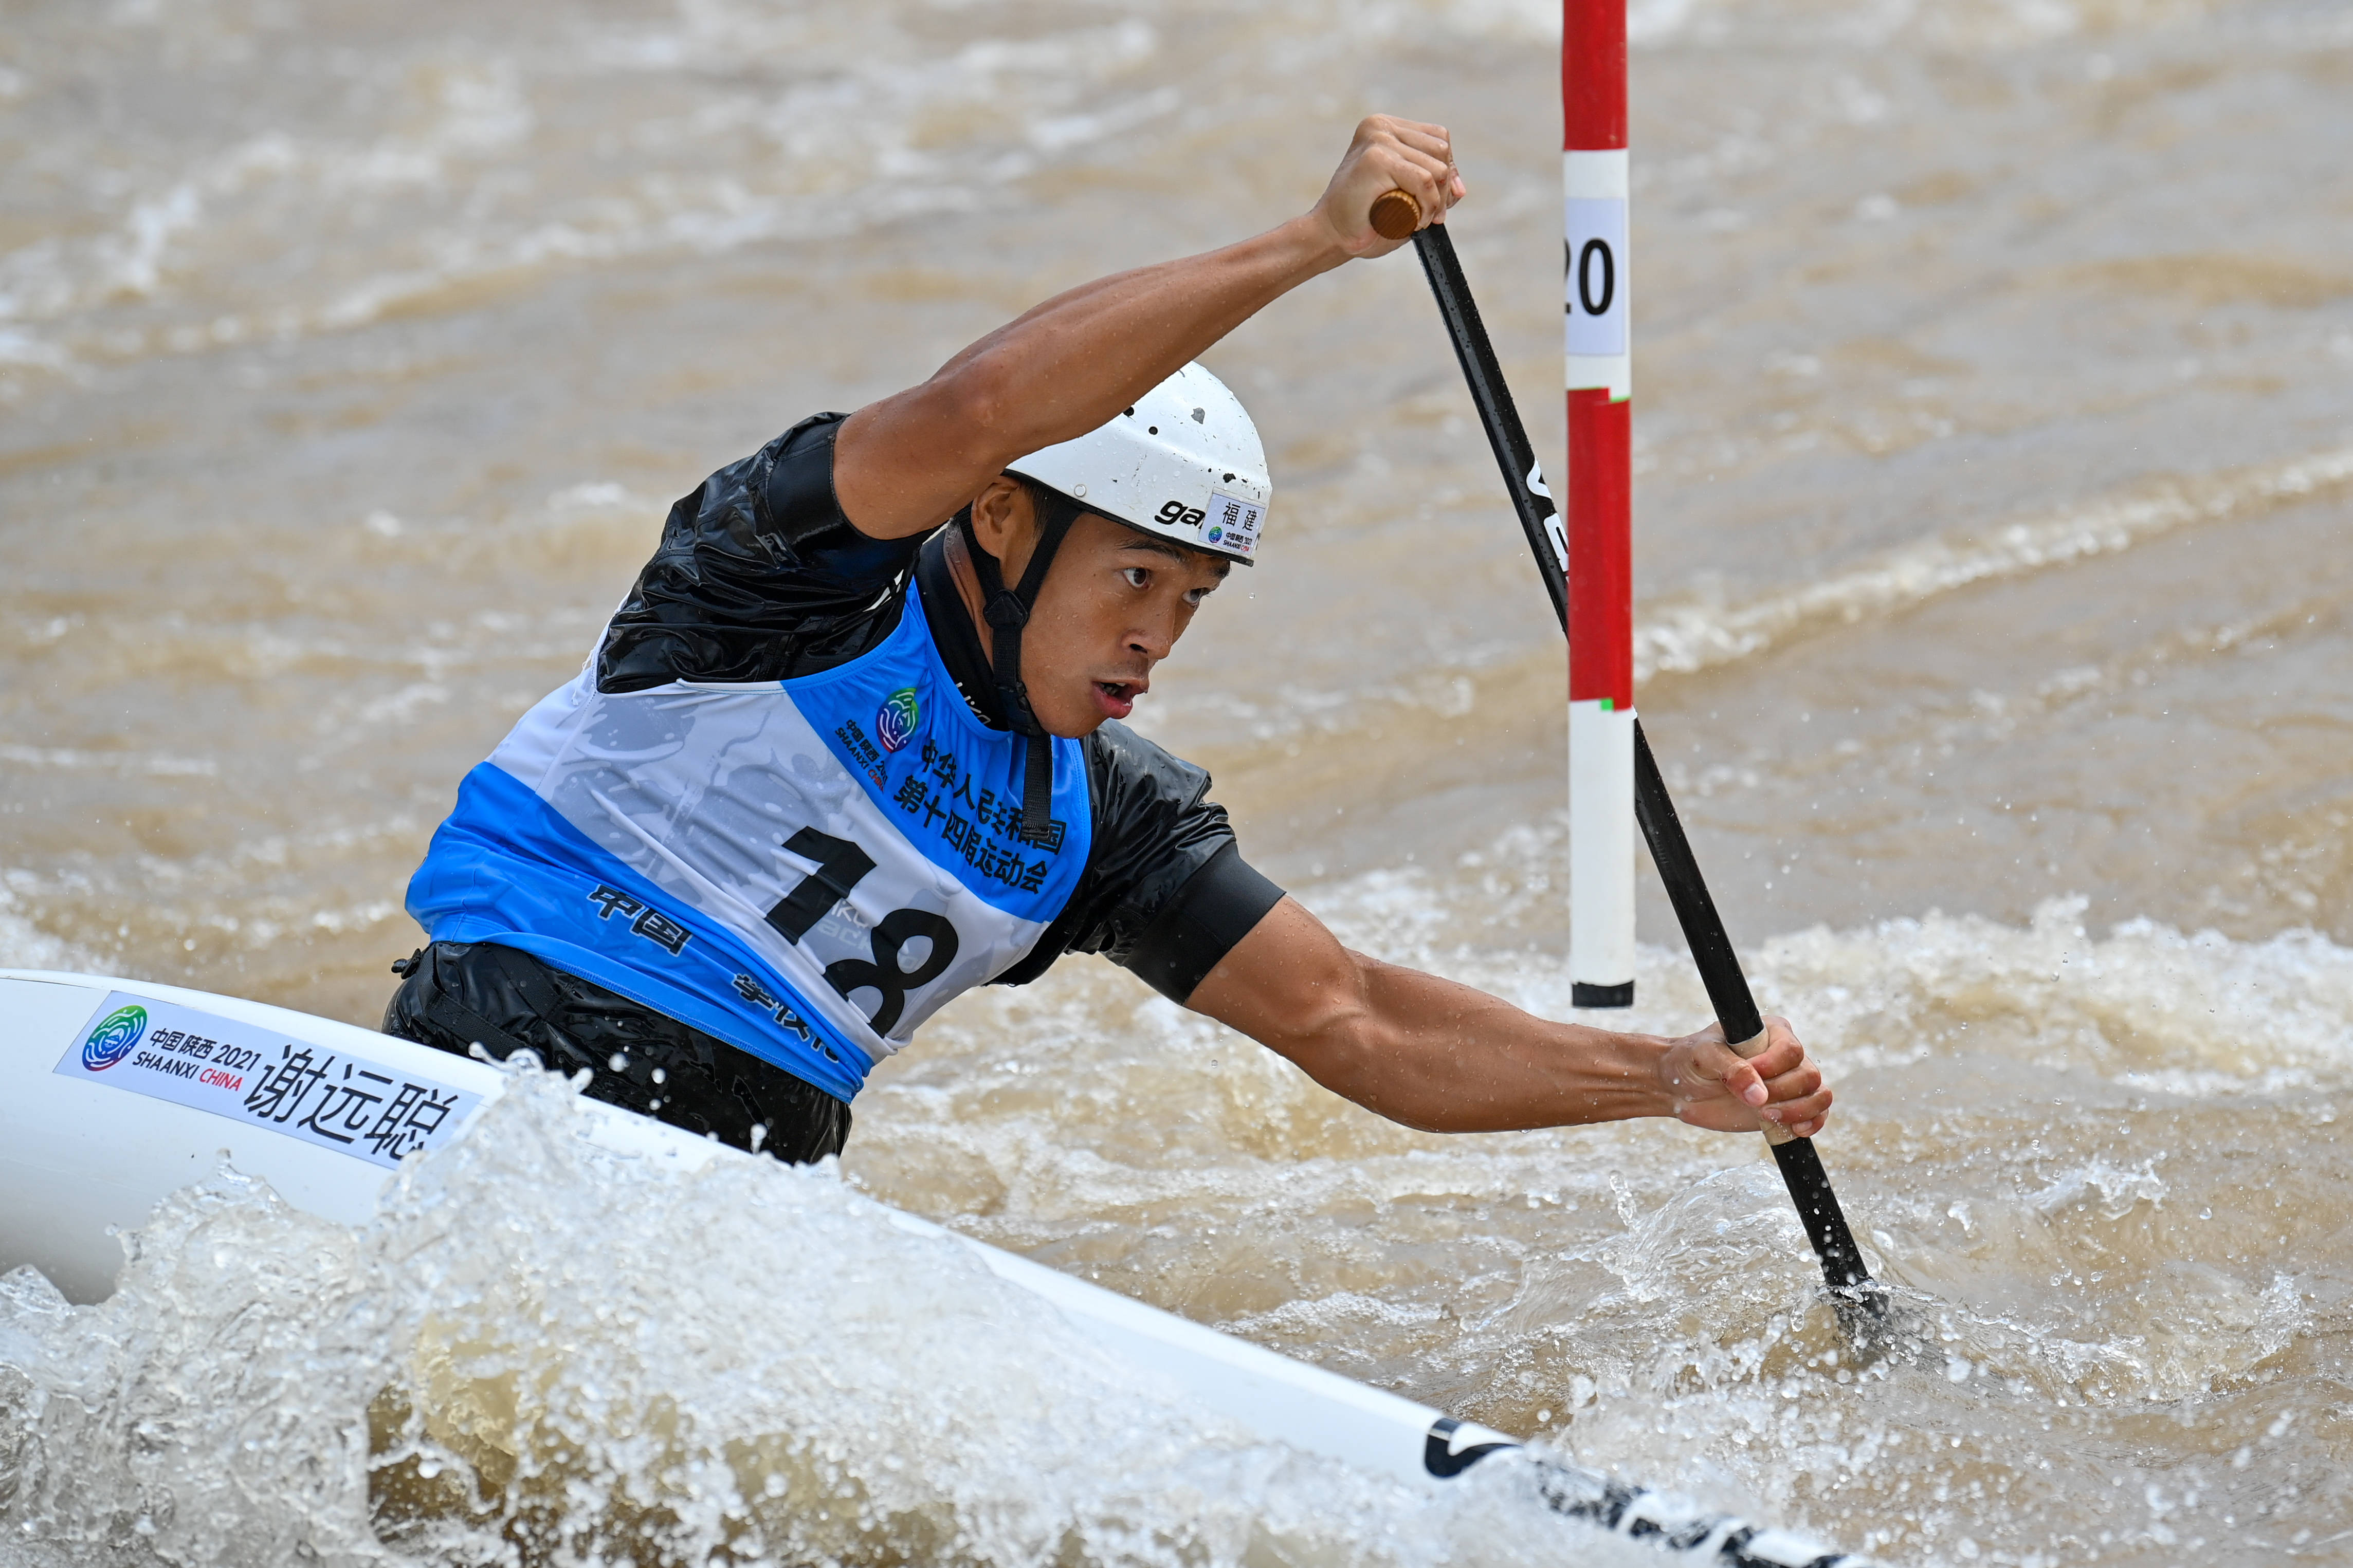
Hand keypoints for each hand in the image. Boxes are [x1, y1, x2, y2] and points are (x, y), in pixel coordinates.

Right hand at [1307, 114, 1467, 258]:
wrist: (1331, 236)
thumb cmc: (1365, 219)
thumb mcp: (1405, 196)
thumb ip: (1433, 186)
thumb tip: (1461, 189)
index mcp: (1384, 126)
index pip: (1438, 137)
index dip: (1448, 169)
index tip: (1441, 200)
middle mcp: (1380, 126)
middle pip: (1442, 149)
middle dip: (1444, 187)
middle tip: (1432, 216)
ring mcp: (1377, 140)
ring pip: (1436, 168)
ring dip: (1436, 202)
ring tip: (1420, 221)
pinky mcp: (1376, 159)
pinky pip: (1423, 181)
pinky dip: (1427, 206)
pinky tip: (1415, 222)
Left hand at [1657, 1015, 1831, 1137]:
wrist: (1679, 1087)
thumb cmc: (1690, 1061)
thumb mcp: (1704, 1057)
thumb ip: (1732, 1070)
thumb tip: (1760, 1095)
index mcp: (1770, 1032)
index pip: (1791, 1050)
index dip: (1773, 1068)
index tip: (1750, 1075)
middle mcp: (1786, 1056)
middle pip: (1808, 1076)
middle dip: (1782, 1093)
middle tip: (1754, 1103)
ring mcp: (1788, 1082)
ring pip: (1819, 1095)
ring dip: (1798, 1111)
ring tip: (1766, 1116)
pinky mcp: (1787, 1106)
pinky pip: (1817, 1113)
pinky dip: (1812, 1123)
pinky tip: (1795, 1129)